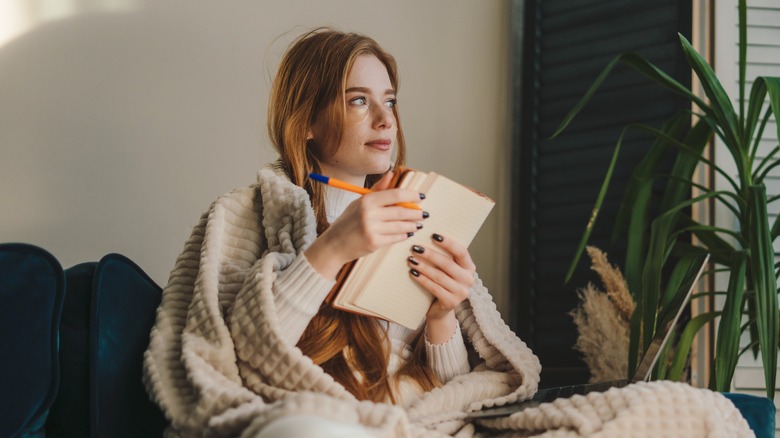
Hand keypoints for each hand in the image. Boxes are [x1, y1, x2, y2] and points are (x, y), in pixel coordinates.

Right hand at [305, 172, 426, 278]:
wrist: (334, 245)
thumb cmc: (347, 222)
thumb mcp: (359, 202)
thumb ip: (377, 189)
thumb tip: (391, 173)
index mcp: (367, 201)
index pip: (395, 195)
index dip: (411, 195)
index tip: (421, 197)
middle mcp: (369, 214)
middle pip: (401, 211)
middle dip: (416, 213)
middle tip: (424, 213)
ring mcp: (372, 229)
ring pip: (401, 226)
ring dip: (412, 225)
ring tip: (418, 224)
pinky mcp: (375, 243)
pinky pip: (396, 238)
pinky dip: (404, 235)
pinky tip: (407, 233)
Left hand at [407, 233, 475, 342]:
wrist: (440, 308)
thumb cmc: (442, 282)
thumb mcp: (446, 269)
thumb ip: (443, 256)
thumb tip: (424, 237)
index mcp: (469, 267)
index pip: (461, 251)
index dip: (448, 243)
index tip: (433, 235)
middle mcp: (468, 279)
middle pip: (447, 264)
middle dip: (430, 254)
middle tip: (415, 248)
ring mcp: (461, 292)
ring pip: (439, 276)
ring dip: (423, 267)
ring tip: (411, 260)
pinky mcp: (451, 302)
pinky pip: (434, 288)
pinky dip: (422, 280)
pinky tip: (413, 273)